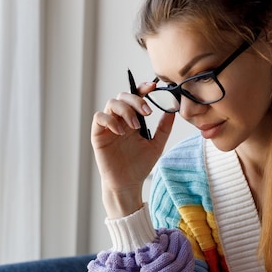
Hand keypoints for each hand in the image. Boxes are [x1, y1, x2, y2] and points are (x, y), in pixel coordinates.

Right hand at [91, 80, 175, 218]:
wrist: (128, 183)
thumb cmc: (140, 165)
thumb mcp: (157, 144)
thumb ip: (164, 127)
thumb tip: (174, 110)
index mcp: (133, 118)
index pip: (136, 96)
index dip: (143, 88)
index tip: (154, 87)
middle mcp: (120, 119)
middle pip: (123, 96)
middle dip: (136, 100)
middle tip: (147, 112)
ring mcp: (108, 126)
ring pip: (111, 103)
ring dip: (125, 110)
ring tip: (135, 126)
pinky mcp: (98, 134)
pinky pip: (99, 118)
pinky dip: (110, 120)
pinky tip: (121, 132)